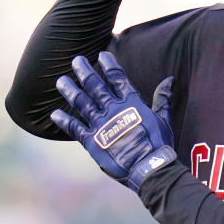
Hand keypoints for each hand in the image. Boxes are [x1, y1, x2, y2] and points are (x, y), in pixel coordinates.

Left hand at [50, 53, 176, 192]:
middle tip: (75, 60)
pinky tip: (54, 114)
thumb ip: (162, 98)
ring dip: (70, 91)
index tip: (101, 55)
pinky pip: (75, 128)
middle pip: (95, 86)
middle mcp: (113, 110)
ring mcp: (101, 125)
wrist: (148, 168)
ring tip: (61, 80)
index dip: (109, 65)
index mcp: (131, 103)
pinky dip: (64, 121)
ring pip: (82, 103)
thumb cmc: (159, 144)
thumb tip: (169, 80)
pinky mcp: (92, 142)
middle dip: (84, 72)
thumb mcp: (163, 118)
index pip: (117, 78)